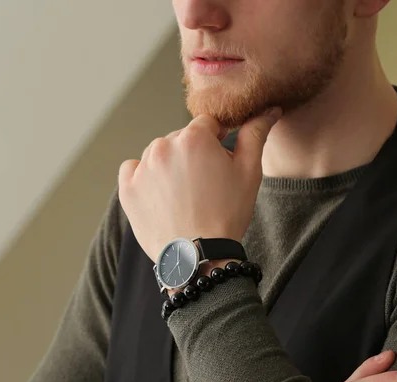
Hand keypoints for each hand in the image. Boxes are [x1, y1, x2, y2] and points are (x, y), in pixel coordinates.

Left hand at [118, 109, 281, 260]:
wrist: (199, 257)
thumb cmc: (227, 214)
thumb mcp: (249, 172)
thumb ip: (255, 134)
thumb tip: (269, 109)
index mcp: (194, 137)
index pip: (207, 125)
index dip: (216, 141)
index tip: (219, 161)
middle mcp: (163, 146)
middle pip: (181, 138)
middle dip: (193, 153)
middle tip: (205, 183)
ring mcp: (142, 168)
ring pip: (158, 153)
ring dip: (170, 165)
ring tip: (184, 194)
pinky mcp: (128, 189)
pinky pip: (133, 170)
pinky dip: (145, 177)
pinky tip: (161, 195)